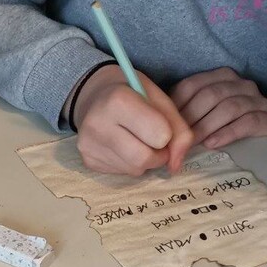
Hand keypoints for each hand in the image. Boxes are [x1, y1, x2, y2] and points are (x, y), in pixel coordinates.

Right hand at [72, 65, 192, 175]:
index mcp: (118, 100)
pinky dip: (129, 163)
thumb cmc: (132, 93)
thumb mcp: (160, 99)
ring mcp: (88, 145)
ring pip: (134, 170)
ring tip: (136, 140)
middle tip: (155, 141)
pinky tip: (122, 146)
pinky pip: (121, 172)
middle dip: (158, 154)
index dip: (167, 133)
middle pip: (144, 159)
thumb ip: (178, 129)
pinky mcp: (87, 160)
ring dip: (144, 160)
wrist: (94, 95)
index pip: (160, 136)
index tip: (161, 124)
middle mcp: (98, 124)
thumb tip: (175, 166)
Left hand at [170, 67, 266, 149]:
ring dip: (206, 127)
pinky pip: (248, 121)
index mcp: (220, 77)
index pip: (192, 85)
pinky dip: (228, 133)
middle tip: (176, 140)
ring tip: (191, 144)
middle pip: (210, 95)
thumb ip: (182, 115)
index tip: (164, 127)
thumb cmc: (220, 131)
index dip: (176, 106)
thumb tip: (157, 124)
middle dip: (190, 119)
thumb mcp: (198, 118)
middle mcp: (241, 84)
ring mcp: (258, 99)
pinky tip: (213, 144)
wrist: (258, 144)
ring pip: (229, 107)